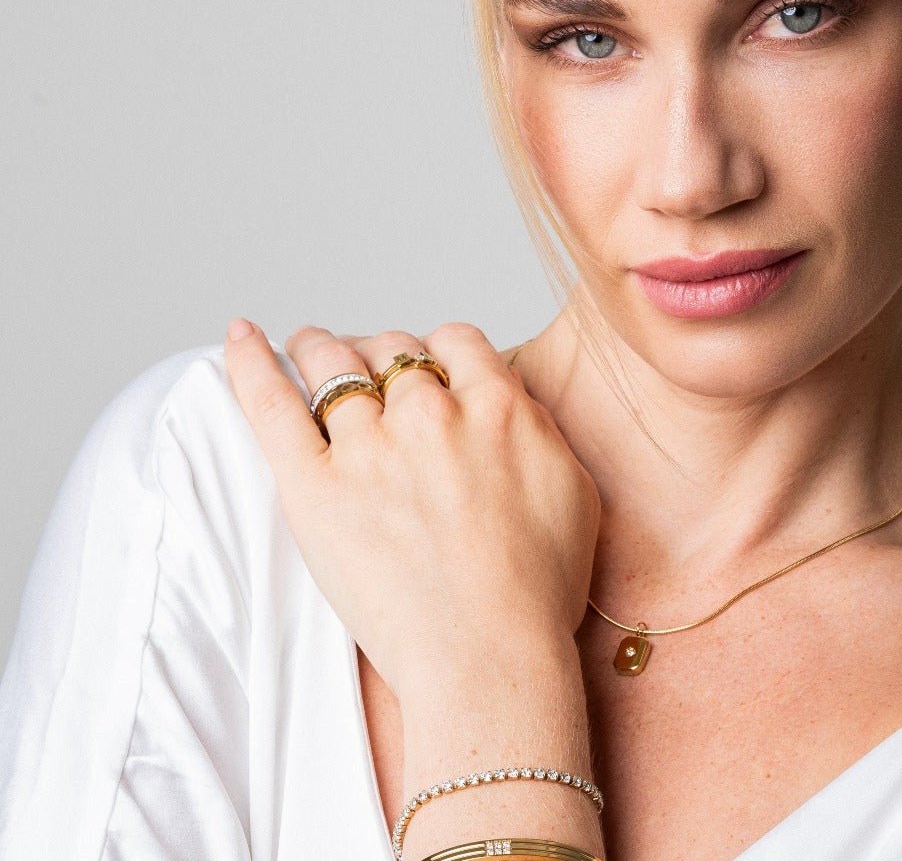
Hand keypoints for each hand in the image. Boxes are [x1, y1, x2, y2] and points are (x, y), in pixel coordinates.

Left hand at [223, 319, 602, 700]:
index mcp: (496, 405)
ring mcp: (368, 446)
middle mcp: (430, 411)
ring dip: (320, 346)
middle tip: (367, 365)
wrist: (491, 656)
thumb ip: (536, 430)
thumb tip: (508, 405)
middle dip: (380, 351)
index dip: (436, 349)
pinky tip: (240, 334)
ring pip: (334, 362)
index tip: (426, 365)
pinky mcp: (314, 486)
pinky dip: (251, 362)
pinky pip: (272, 404)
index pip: (455, 341)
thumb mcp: (571, 489)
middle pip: (392, 348)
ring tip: (307, 344)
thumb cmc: (538, 590)